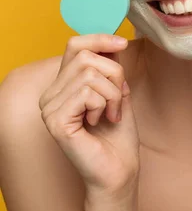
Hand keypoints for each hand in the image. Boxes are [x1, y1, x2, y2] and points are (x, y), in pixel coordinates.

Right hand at [39, 34, 139, 198]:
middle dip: (114, 74)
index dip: (100, 39)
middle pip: (86, 57)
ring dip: (112, 93)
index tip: (123, 44)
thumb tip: (112, 42)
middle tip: (118, 98)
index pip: (75, 45)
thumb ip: (110, 68)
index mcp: (62, 86)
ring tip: (111, 113)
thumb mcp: (117, 91)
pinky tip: (100, 121)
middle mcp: (50, 95)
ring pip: (90, 74)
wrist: (119, 171)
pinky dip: (104, 104)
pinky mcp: (56, 121)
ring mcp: (49, 108)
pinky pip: (87, 92)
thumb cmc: (118, 136)